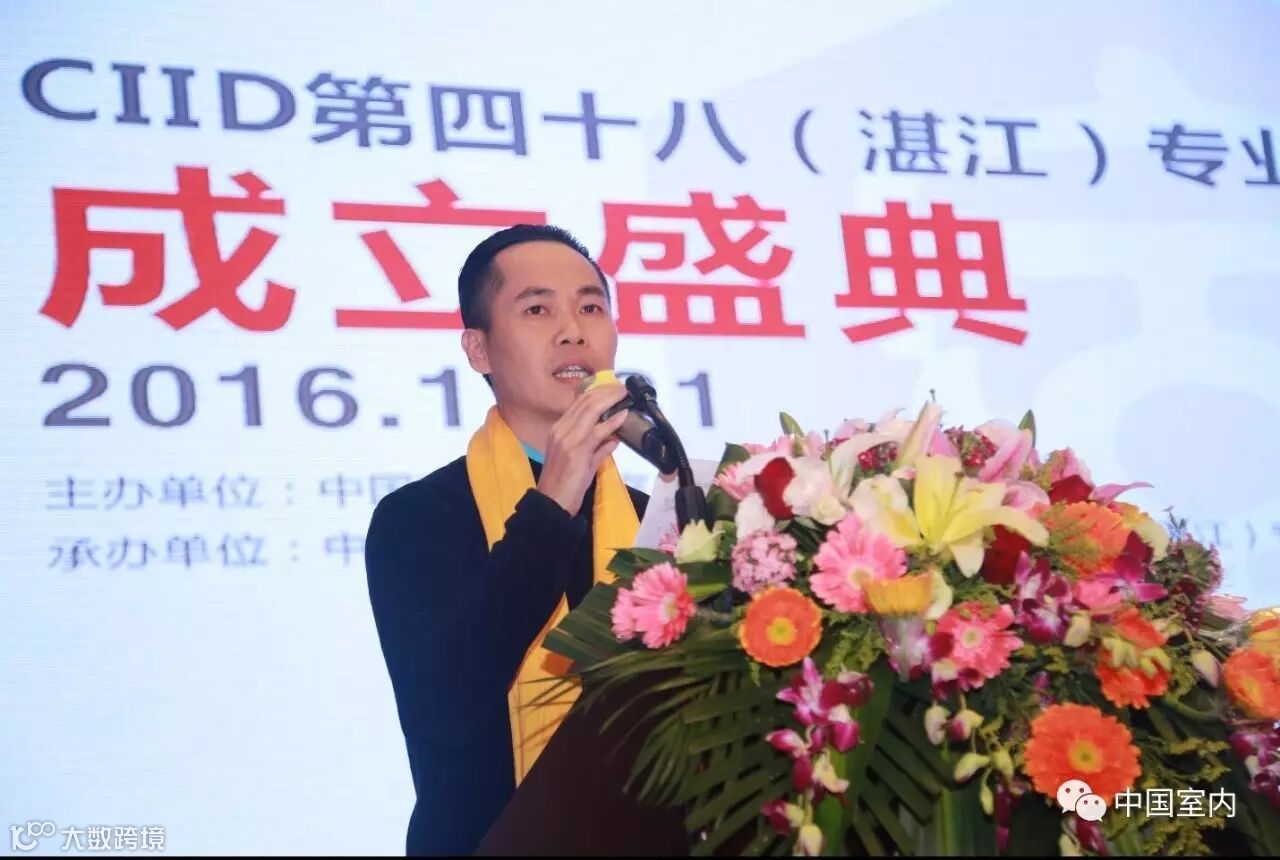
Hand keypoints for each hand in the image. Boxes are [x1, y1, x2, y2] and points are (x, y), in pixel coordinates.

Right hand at [536, 383, 629, 515]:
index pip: (578, 403)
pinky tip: (623, 415)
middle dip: (606, 392)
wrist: (551, 503)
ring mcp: (567, 439)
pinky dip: (612, 422)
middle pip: (585, 402)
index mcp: (559, 430)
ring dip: (610, 400)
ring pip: (590, 411)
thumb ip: (597, 449)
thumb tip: (614, 440)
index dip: (597, 393)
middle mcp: (561, 430)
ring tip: (625, 394)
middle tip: (623, 387)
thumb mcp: (581, 463)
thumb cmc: (564, 485)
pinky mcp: (577, 451)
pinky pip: (597, 431)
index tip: (613, 388)